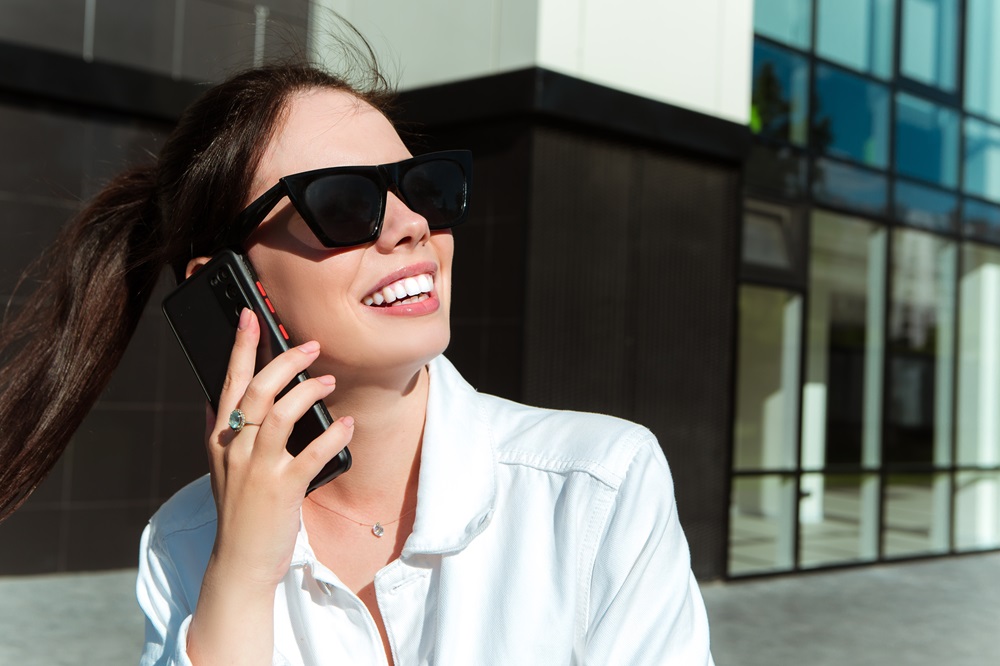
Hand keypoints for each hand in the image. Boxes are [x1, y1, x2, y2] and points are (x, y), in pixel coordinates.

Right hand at [188, 308, 352, 663]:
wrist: (240, 562)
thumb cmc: (241, 511)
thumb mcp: (224, 468)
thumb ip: (226, 434)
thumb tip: (226, 400)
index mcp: (220, 439)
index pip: (228, 383)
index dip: (240, 347)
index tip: (251, 315)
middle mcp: (235, 449)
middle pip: (256, 391)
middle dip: (284, 361)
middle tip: (310, 345)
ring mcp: (257, 470)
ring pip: (280, 415)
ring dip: (308, 392)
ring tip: (329, 381)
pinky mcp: (282, 490)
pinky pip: (311, 453)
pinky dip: (331, 436)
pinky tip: (346, 426)